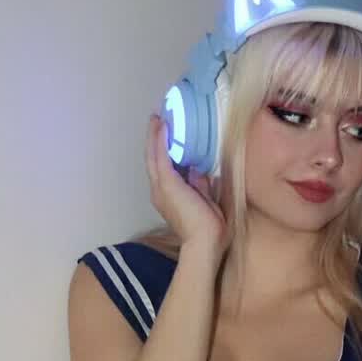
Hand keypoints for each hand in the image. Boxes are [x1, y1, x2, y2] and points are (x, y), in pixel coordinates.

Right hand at [145, 114, 228, 259]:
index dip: (162, 149)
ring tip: (157, 118)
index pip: (162, 166)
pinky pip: (161, 157)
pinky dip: (160, 141)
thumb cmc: (208, 227)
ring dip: (155, 135)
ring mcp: (161, 187)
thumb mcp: (204, 199)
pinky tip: (162, 126)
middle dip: (154, 138)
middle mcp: (159, 190)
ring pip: (153, 155)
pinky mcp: (167, 184)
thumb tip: (199, 170)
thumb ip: (200, 184)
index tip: (166, 132)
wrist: (205, 242)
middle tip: (157, 119)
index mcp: (168, 194)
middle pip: (153, 158)